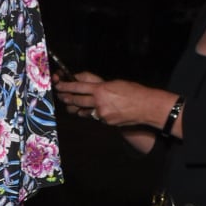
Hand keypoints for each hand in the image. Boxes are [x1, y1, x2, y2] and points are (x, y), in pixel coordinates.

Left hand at [55, 72, 170, 126]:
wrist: (147, 107)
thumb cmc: (133, 91)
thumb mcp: (114, 83)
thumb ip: (99, 86)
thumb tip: (87, 86)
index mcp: (100, 89)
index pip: (77, 87)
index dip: (65, 86)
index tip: (58, 86)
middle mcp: (99, 102)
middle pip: (76, 100)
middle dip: (67, 98)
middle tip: (62, 96)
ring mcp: (102, 113)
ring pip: (83, 111)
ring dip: (78, 108)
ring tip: (74, 105)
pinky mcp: (106, 122)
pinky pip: (95, 117)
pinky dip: (93, 113)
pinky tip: (97, 110)